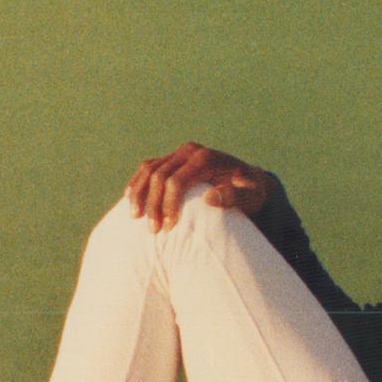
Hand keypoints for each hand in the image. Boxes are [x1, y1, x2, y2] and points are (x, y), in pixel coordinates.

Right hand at [125, 141, 273, 230]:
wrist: (248, 179)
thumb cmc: (250, 191)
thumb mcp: (251, 196)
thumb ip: (236, 197)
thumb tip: (210, 197)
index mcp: (206, 158)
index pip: (177, 180)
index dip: (169, 204)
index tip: (169, 227)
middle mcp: (190, 151)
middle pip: (159, 175)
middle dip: (153, 204)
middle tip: (153, 230)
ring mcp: (179, 153)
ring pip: (149, 169)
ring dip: (139, 193)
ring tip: (134, 217)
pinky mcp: (172, 159)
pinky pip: (148, 168)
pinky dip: (137, 183)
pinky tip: (130, 199)